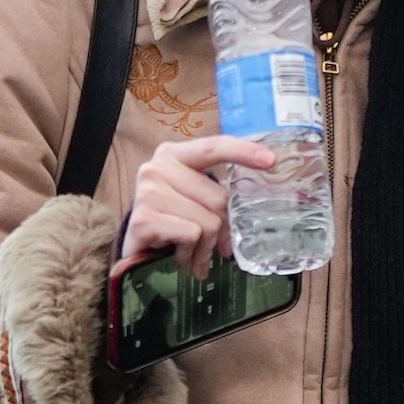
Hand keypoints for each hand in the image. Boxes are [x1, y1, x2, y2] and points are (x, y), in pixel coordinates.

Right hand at [124, 137, 272, 276]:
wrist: (132, 251)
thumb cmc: (168, 222)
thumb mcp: (192, 199)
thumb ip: (216, 196)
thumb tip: (250, 217)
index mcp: (174, 155)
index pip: (214, 147)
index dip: (243, 152)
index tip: (270, 160)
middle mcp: (158, 167)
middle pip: (218, 198)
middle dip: (221, 229)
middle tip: (212, 245)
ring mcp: (148, 192)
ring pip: (207, 222)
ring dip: (205, 246)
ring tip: (190, 252)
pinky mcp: (144, 219)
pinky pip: (191, 235)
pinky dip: (190, 253)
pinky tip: (177, 256)